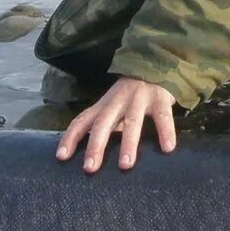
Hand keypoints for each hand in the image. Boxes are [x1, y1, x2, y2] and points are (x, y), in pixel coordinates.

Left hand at [56, 77, 176, 172]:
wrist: (157, 62)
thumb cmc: (133, 94)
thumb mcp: (114, 105)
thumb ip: (107, 124)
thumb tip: (95, 155)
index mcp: (104, 105)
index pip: (82, 121)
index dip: (71, 138)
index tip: (61, 157)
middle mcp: (118, 101)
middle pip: (103, 123)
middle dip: (95, 146)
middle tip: (90, 168)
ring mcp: (139, 98)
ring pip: (132, 122)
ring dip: (128, 143)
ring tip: (125, 165)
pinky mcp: (160, 98)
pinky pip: (162, 117)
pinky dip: (165, 132)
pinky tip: (167, 148)